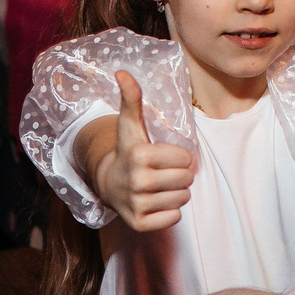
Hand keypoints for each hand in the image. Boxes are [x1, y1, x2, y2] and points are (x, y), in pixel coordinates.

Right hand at [89, 69, 196, 230]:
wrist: (107, 183)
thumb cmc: (127, 150)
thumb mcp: (130, 124)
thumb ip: (132, 98)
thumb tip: (122, 71)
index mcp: (139, 155)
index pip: (186, 158)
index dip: (179, 156)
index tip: (163, 156)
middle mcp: (137, 181)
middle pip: (186, 179)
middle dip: (179, 175)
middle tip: (162, 172)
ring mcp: (137, 204)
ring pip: (182, 199)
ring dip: (175, 193)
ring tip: (159, 187)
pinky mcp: (139, 223)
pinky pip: (174, 218)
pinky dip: (169, 212)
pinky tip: (155, 202)